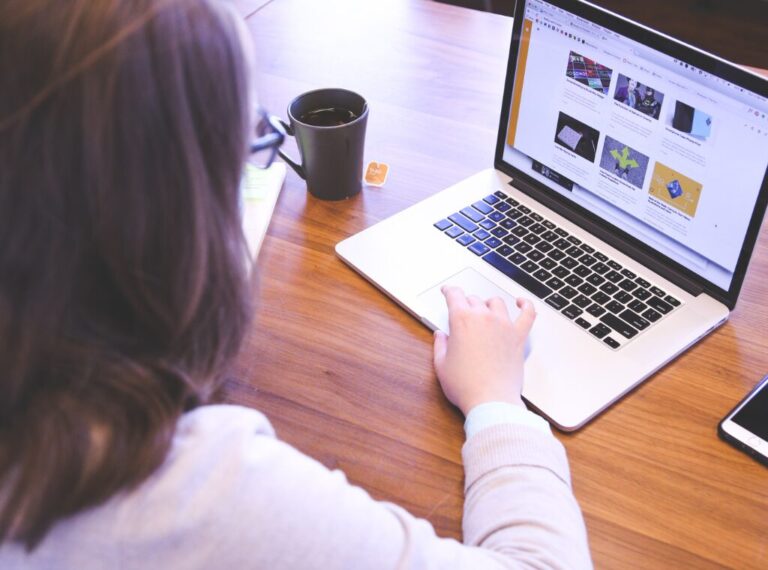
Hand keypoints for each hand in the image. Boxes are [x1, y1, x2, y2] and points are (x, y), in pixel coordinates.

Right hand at [432, 286, 535, 415]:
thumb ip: (440, 346)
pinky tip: (521, 303)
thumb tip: (440, 336)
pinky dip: (526, 305)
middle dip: (466, 303)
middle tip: (462, 311)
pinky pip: (527, 314)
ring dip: (488, 303)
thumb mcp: (441, 365)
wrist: (491, 400)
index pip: (454, 295)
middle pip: (474, 299)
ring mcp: (504, 325)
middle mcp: (484, 318)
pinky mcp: (519, 337)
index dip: (449, 291)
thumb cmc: (466, 386)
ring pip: (496, 302)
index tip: (447, 291)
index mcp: (462, 320)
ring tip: (485, 309)